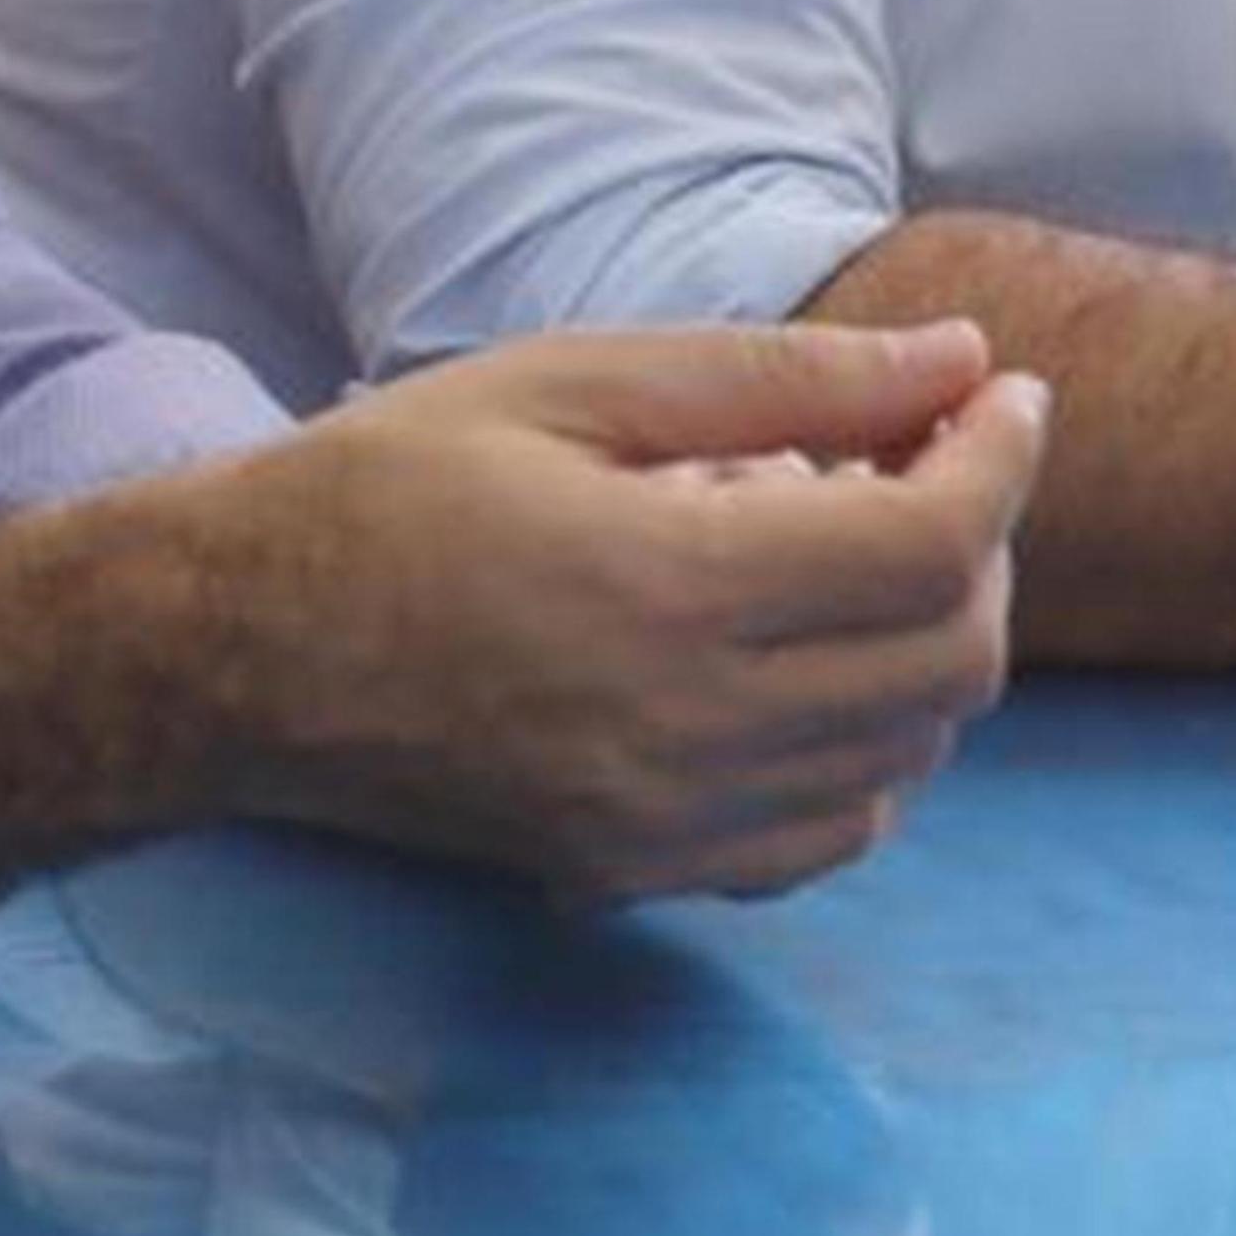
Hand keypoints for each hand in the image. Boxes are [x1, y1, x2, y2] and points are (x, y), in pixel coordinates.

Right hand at [155, 319, 1039, 903]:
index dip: (1000, 459)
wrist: (232, 651)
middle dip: (981, 548)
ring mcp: (667, 822)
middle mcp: (687, 729)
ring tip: (850, 551)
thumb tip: (961, 362)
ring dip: (928, 646)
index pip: (933, 545)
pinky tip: (806, 668)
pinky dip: (868, 753)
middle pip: (951, 663)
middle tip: (927, 465)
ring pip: (909, 756)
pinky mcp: (640, 872)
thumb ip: (782, 377)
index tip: (1002, 395)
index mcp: (668, 588)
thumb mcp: (570, 382)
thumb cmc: (387, 486)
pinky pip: (831, 837)